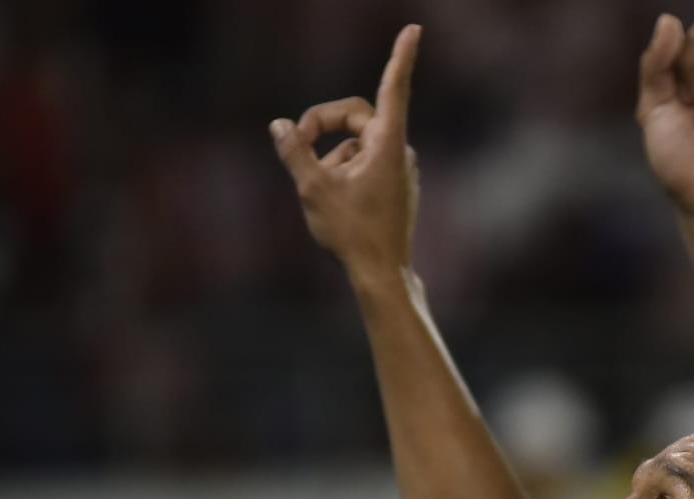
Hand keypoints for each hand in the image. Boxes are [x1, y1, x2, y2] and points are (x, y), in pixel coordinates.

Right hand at [271, 25, 421, 274]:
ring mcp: (399, 169)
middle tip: (294, 142)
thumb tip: (280, 125)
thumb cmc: (351, 232)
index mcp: (387, 144)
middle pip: (356, 116)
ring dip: (330, 156)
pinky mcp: (395, 185)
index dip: (401, 56)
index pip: (392, 88)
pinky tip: (334, 201)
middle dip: (323, 123)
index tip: (414, 30)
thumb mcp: (312, 188)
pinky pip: (363, 163)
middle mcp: (399, 151)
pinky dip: (342, 170)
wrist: (381, 274)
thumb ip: (295, 152)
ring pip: (356, 144)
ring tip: (317, 190)